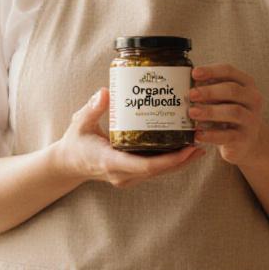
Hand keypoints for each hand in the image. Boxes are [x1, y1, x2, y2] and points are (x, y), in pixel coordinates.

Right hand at [51, 87, 203, 188]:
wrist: (67, 164)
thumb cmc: (74, 142)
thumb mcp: (79, 123)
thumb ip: (92, 108)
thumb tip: (105, 92)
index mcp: (111, 162)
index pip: (146, 166)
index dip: (170, 160)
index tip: (188, 148)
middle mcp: (122, 174)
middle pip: (159, 171)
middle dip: (182, 159)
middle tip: (201, 142)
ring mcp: (127, 178)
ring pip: (159, 173)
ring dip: (180, 161)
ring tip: (199, 144)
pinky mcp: (130, 176)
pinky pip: (153, 170)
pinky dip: (169, 161)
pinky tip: (183, 149)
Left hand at [189, 64, 268, 164]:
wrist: (248, 141)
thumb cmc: (230, 113)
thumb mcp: (223, 98)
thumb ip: (209, 90)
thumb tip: (185, 86)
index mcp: (246, 84)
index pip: (229, 71)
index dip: (211, 71)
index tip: (194, 73)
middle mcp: (253, 99)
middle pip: (232, 90)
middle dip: (210, 92)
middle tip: (191, 94)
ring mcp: (251, 119)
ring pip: (233, 112)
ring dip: (210, 111)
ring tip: (192, 112)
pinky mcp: (245, 138)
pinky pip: (228, 136)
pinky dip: (211, 135)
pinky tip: (198, 134)